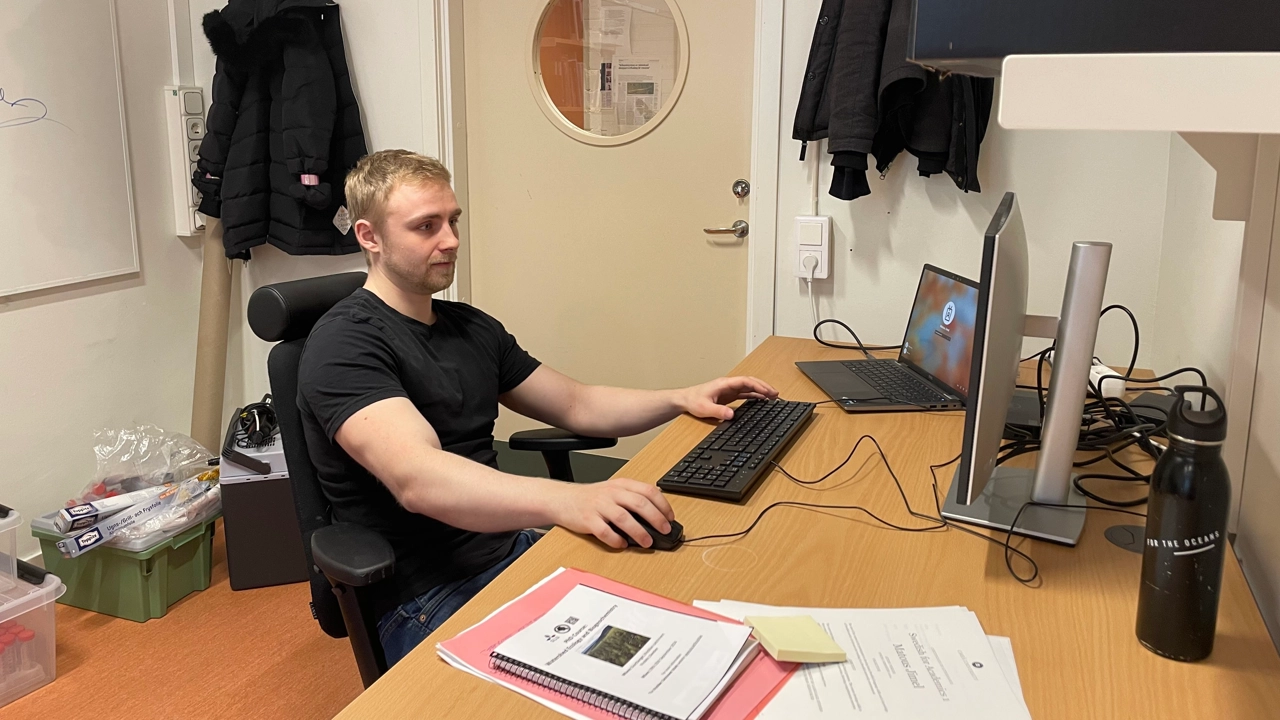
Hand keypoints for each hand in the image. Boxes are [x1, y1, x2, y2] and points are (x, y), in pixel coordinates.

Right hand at [548, 478, 675, 549]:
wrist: (563, 499)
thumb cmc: (592, 497)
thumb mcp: (614, 490)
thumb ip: (634, 496)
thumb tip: (658, 509)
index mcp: (621, 485)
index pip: (648, 491)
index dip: (662, 504)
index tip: (670, 517)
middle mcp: (612, 494)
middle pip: (639, 503)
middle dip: (656, 518)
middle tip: (665, 530)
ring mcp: (599, 506)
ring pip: (623, 518)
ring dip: (639, 532)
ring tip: (647, 542)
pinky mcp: (588, 520)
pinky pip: (604, 532)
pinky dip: (615, 540)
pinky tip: (622, 544)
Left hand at [678, 376, 778, 420]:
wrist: (685, 400)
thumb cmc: (693, 401)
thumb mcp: (705, 408)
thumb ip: (718, 411)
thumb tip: (731, 415)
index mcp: (725, 384)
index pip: (746, 381)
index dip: (758, 385)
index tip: (768, 391)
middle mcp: (729, 385)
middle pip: (750, 382)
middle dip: (764, 387)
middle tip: (776, 394)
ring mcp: (729, 390)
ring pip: (749, 387)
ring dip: (761, 391)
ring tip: (773, 397)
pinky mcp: (728, 396)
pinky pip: (745, 393)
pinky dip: (754, 396)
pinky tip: (761, 401)